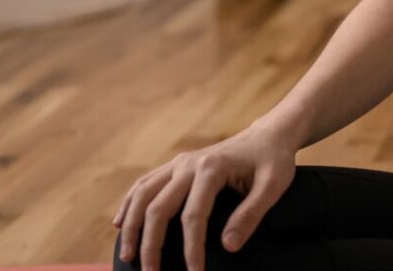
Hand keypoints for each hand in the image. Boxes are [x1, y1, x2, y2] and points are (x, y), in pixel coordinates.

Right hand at [112, 123, 297, 270]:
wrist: (269, 135)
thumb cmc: (274, 161)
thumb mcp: (273, 186)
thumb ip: (251, 214)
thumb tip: (227, 246)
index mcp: (212, 167)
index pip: (193, 215)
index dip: (191, 249)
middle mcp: (189, 163)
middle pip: (159, 206)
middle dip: (151, 244)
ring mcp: (180, 162)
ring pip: (144, 193)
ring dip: (131, 225)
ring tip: (127, 256)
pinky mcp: (177, 165)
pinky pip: (145, 183)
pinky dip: (129, 202)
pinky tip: (119, 222)